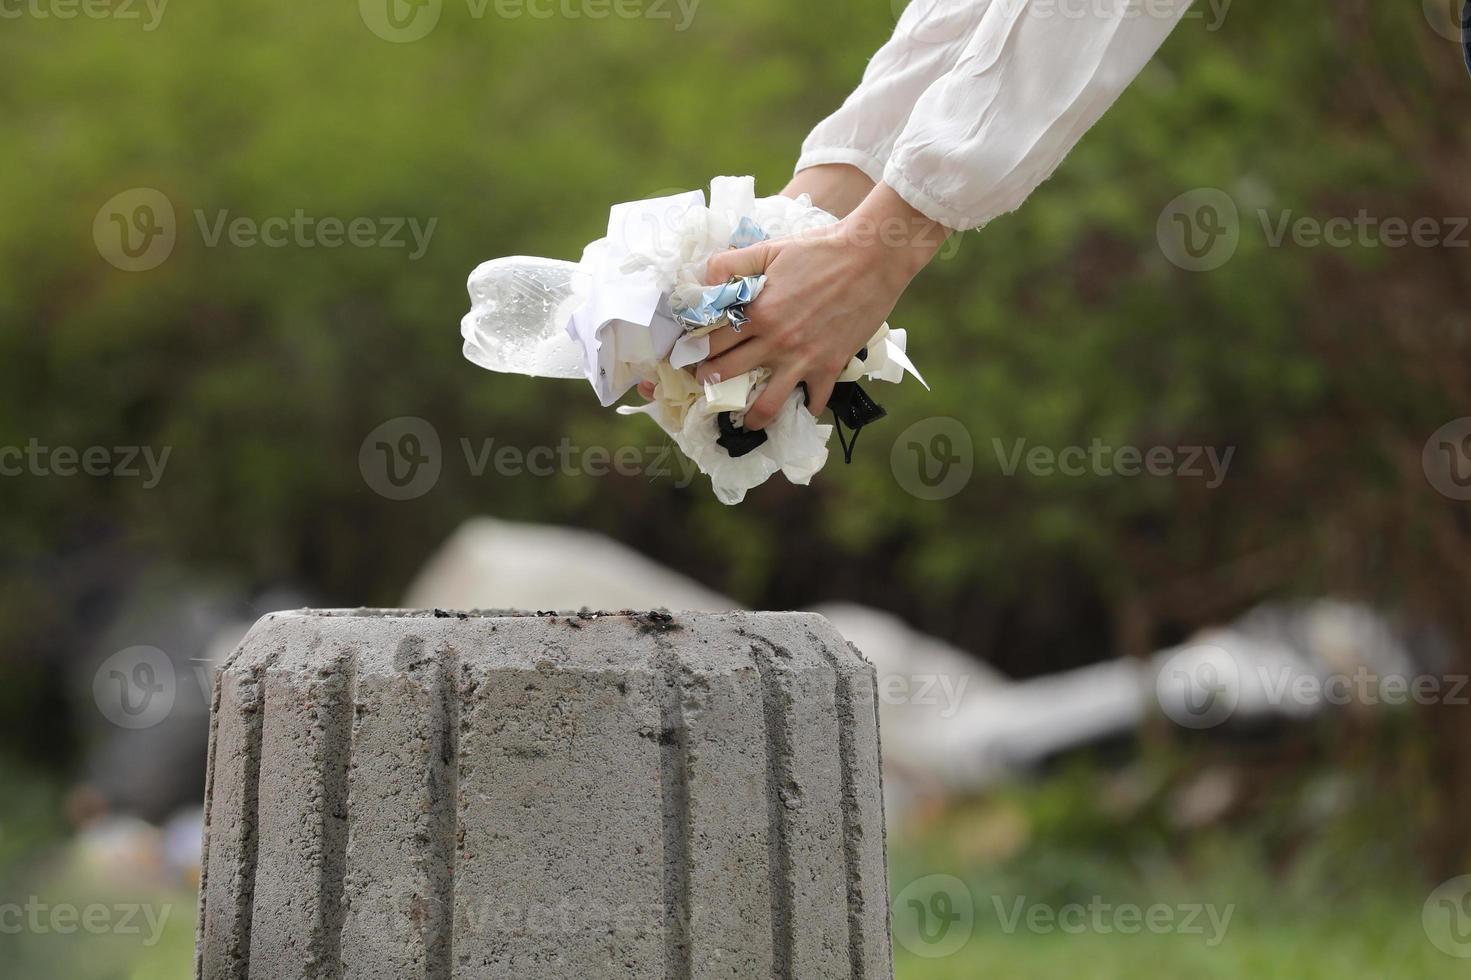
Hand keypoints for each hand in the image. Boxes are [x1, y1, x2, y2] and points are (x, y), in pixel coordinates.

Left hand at [692, 183, 948, 428]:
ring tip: (745, 420)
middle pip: (729, 374)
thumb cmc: (821, 249)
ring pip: (767, 405)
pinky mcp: (829, 367)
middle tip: (705, 385)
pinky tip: (798, 408)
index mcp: (757, 313)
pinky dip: (805, 409)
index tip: (689, 358)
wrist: (871, 258)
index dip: (695, 352)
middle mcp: (775, 342)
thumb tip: (704, 278)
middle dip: (710, 383)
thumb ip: (732, 262)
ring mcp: (802, 359)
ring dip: (751, 417)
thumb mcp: (769, 248)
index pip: (713, 342)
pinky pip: (813, 401)